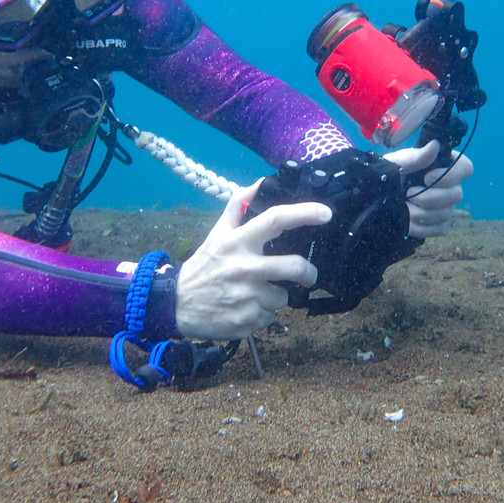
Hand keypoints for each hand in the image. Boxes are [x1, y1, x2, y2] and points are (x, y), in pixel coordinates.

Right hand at [175, 180, 331, 339]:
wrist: (178, 303)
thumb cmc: (204, 265)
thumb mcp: (217, 233)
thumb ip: (238, 205)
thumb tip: (260, 182)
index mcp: (237, 242)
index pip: (275, 220)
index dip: (305, 214)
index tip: (326, 213)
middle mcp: (242, 267)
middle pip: (294, 266)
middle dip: (308, 273)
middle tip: (307, 274)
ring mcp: (246, 296)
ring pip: (283, 297)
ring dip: (276, 296)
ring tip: (256, 293)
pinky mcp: (246, 320)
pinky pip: (270, 317)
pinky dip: (263, 313)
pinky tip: (246, 308)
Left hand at [384, 140, 473, 238]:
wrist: (376, 197)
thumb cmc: (388, 175)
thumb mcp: (396, 163)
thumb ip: (415, 157)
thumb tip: (435, 145)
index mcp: (443, 166)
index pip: (466, 168)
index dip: (452, 175)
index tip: (426, 177)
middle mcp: (450, 187)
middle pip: (457, 195)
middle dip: (429, 197)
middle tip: (409, 194)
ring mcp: (446, 207)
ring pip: (446, 214)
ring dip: (421, 213)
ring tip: (404, 207)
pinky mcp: (439, 225)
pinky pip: (438, 229)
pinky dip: (420, 227)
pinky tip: (407, 222)